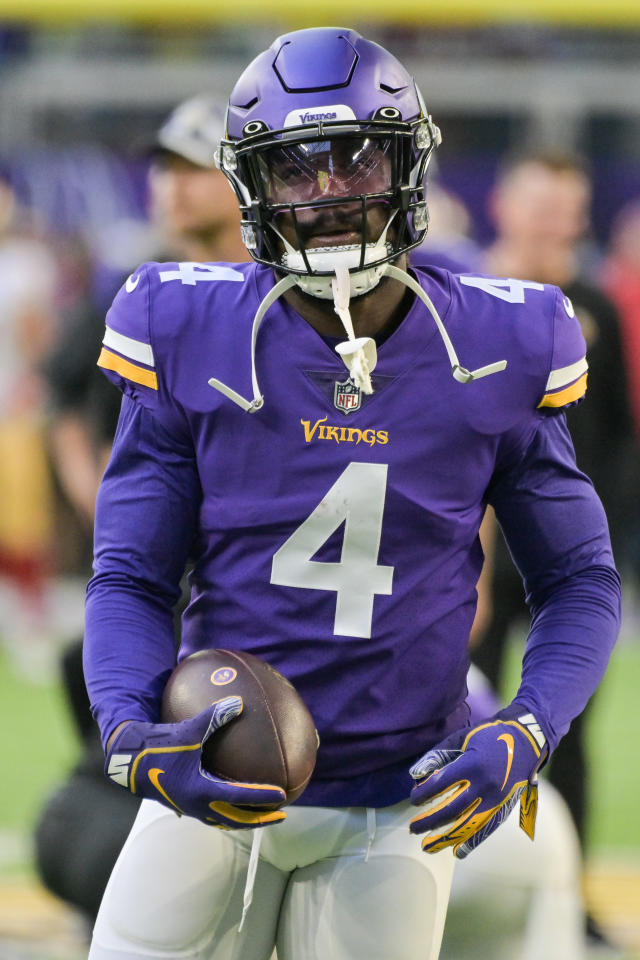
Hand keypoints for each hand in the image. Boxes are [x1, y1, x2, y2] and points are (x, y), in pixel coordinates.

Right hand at [105, 696, 286, 828]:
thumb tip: (238, 702)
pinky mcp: (184, 805)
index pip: (240, 797)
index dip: (262, 797)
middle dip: (260, 819)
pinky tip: (233, 806)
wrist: (129, 763)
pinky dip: (227, 815)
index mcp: (201, 790)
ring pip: (224, 821)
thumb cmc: (159, 746)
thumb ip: (214, 716)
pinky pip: (211, 815)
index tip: (282, 795)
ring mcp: (190, 808)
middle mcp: (198, 805)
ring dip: (244, 820)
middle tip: (281, 814)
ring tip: (261, 815)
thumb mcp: (188, 730)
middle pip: (236, 820)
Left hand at [409, 705, 546, 858]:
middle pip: (451, 810)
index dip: (424, 795)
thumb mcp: (461, 738)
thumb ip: (438, 756)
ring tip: (428, 846)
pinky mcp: (504, 807)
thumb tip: (415, 775)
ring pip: (467, 825)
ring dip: (446, 838)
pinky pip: (487, 829)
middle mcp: (484, 786)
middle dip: (429, 821)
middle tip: (413, 828)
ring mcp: (496, 800)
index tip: (413, 800)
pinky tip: (457, 852)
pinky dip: (472, 842)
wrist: (526, 741)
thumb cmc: (489, 736)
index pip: (441, 785)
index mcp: (472, 765)